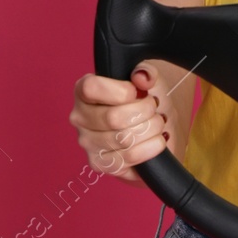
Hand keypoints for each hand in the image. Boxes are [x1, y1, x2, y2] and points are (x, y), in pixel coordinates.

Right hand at [69, 64, 177, 183]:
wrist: (157, 127)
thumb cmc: (146, 100)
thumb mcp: (149, 79)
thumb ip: (146, 72)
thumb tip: (141, 77)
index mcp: (84, 91)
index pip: (90, 88)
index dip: (121, 91)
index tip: (137, 91)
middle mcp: (80, 117)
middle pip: (113, 118)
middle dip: (144, 111)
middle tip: (154, 107)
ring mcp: (87, 143)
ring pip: (124, 138)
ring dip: (151, 129)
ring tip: (157, 123)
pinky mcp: (100, 164)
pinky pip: (130, 157)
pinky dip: (152, 147)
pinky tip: (157, 139)